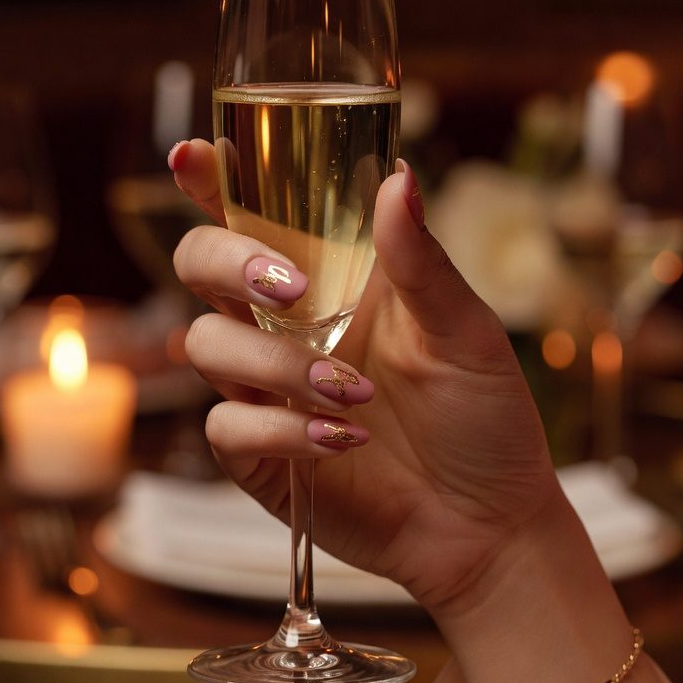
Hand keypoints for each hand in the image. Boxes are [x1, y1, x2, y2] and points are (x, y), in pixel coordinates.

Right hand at [172, 140, 562, 617]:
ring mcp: (268, 395)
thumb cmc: (484, 419)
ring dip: (276, 364)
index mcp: (333, 282)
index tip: (193, 159)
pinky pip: (228, 430)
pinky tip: (343, 441)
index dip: (209, 184)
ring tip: (356, 395)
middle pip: (200, 270)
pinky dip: (280, 430)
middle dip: (228, 264)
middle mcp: (287, 330)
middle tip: (291, 291)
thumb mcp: (466, 333)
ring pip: (208, 349)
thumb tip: (397, 177)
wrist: (489, 523)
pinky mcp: (261, 460)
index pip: (253, 218)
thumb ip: (421, 262)